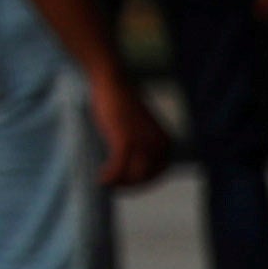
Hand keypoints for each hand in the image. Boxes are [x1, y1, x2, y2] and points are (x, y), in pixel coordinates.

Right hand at [89, 60, 170, 191]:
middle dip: (129, 185)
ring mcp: (144, 144)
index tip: (126, 184)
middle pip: (145, 177)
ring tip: (106, 182)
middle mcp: (159, 145)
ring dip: (119, 183)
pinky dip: (109, 177)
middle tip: (113, 186)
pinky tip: (101, 179)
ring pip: (133, 176)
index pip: (158, 173)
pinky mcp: (126, 141)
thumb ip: (142, 145)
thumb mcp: (139, 128)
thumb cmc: (121, 102)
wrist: (112, 81)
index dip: (142, 183)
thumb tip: (134, 168)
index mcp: (166, 143)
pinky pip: (118, 169)